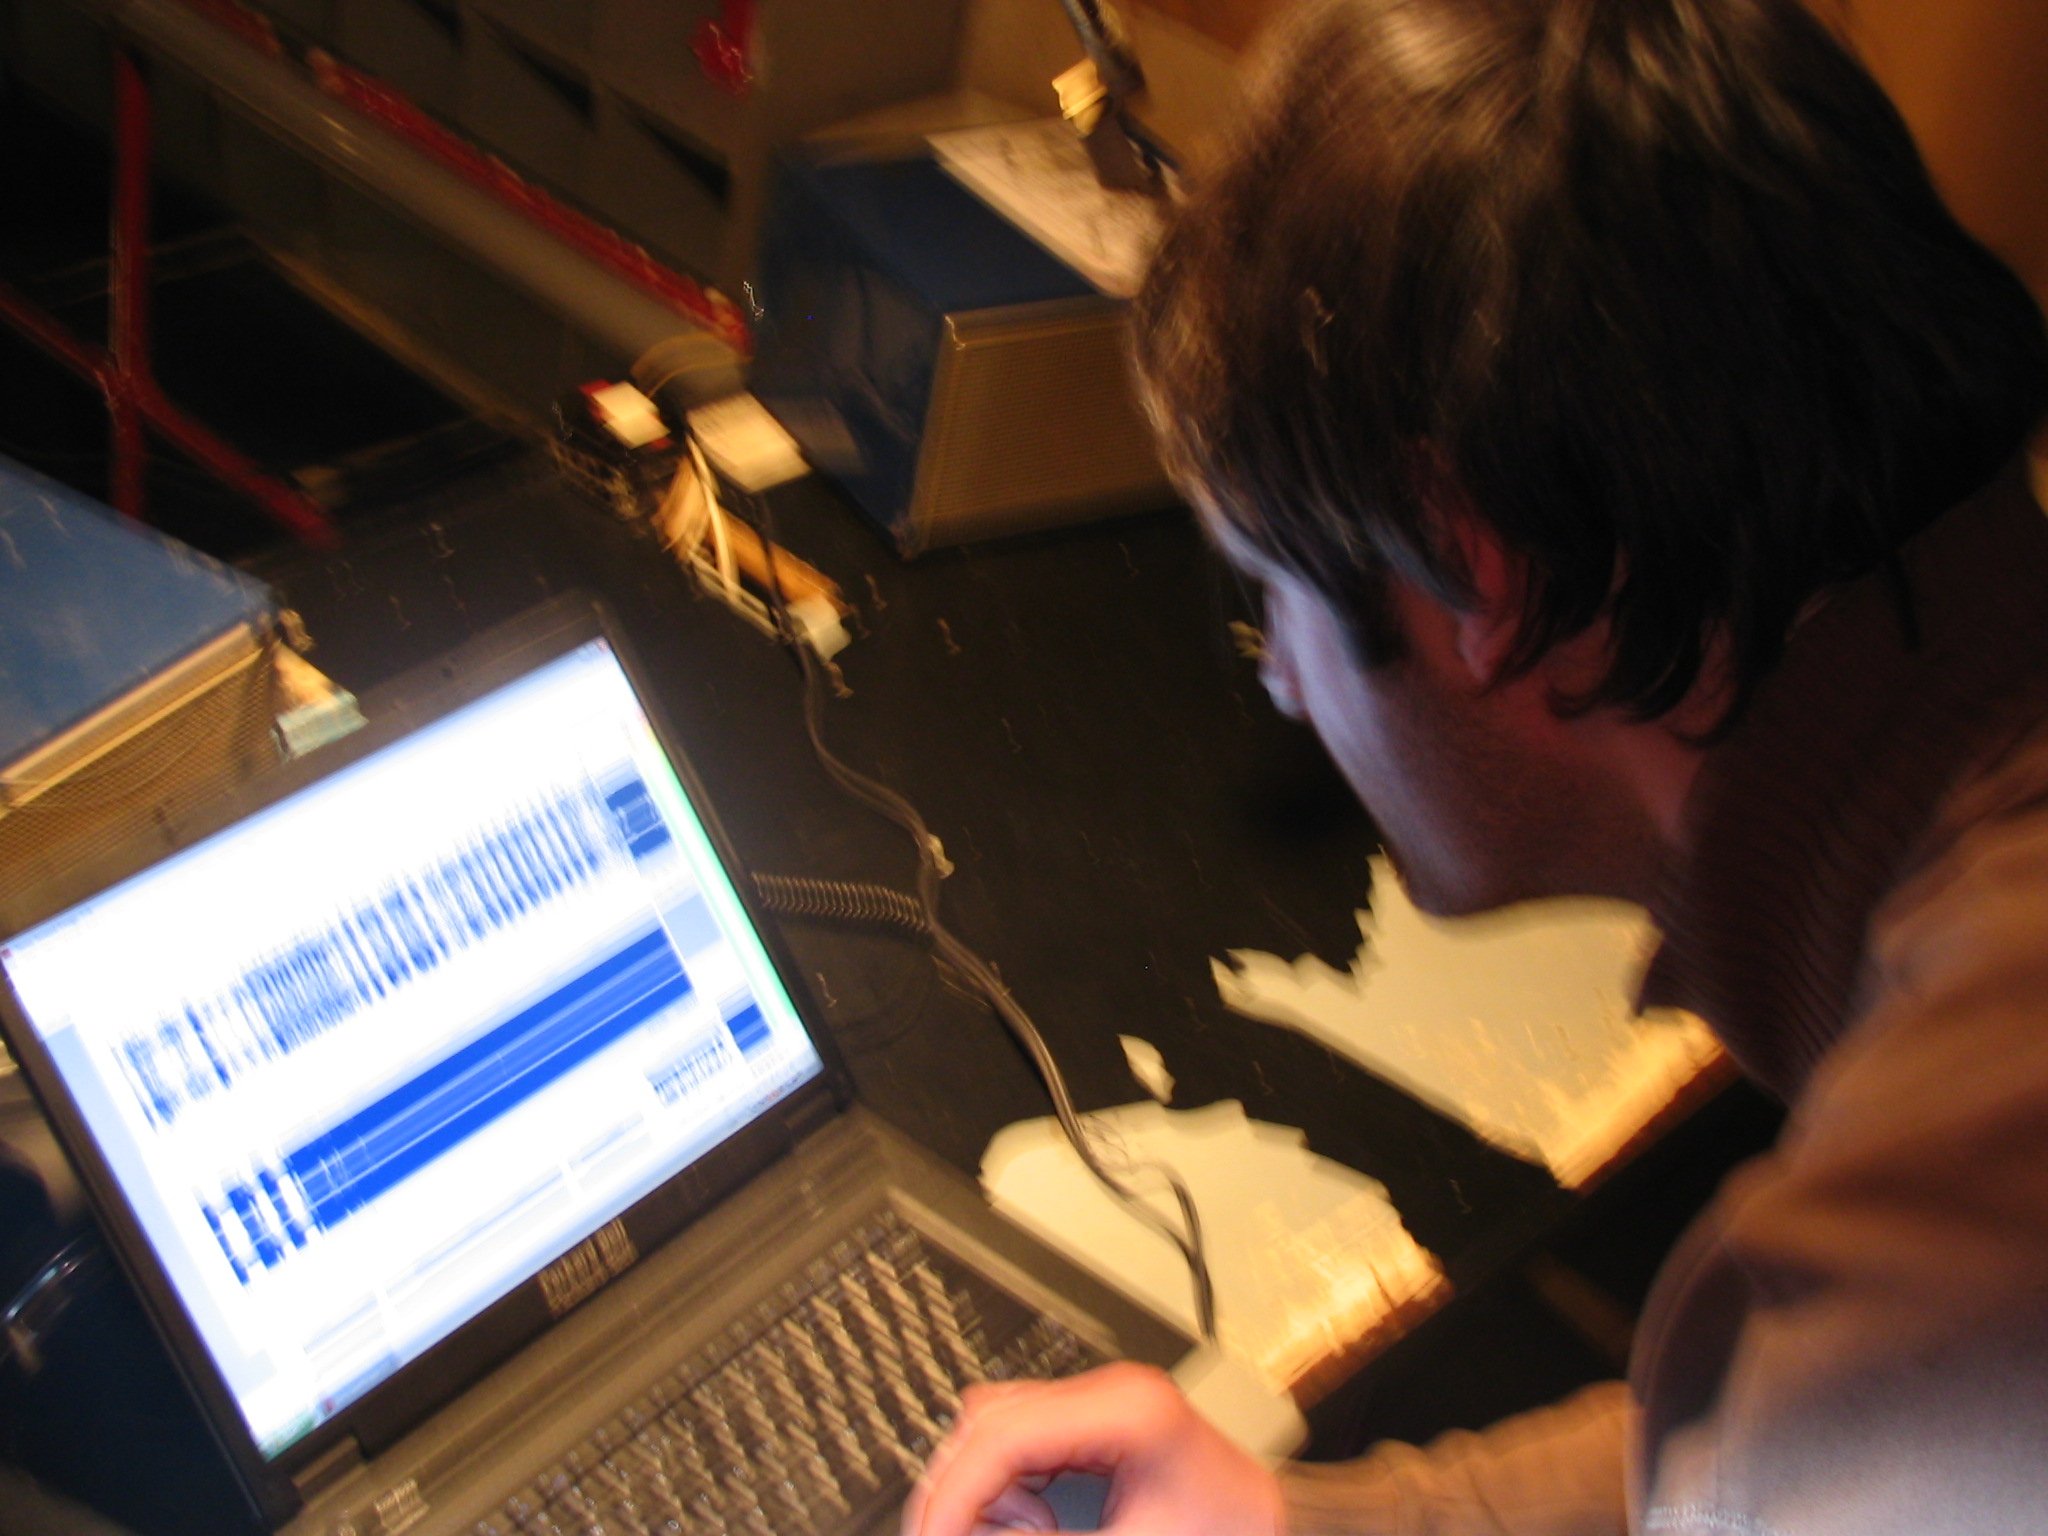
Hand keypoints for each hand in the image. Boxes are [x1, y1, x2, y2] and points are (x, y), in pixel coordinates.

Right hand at [903, 1361, 1285, 1535]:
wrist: (1286, 1530)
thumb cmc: (1233, 1535)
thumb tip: (962, 1532)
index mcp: (1124, 1409)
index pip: (1001, 1435)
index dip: (952, 1496)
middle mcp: (1106, 1392)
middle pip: (986, 1425)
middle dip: (962, 1495)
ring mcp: (1099, 1404)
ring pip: (993, 1433)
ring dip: (987, 1496)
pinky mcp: (1094, 1426)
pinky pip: (1019, 1448)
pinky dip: (1010, 1493)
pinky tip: (1039, 1528)